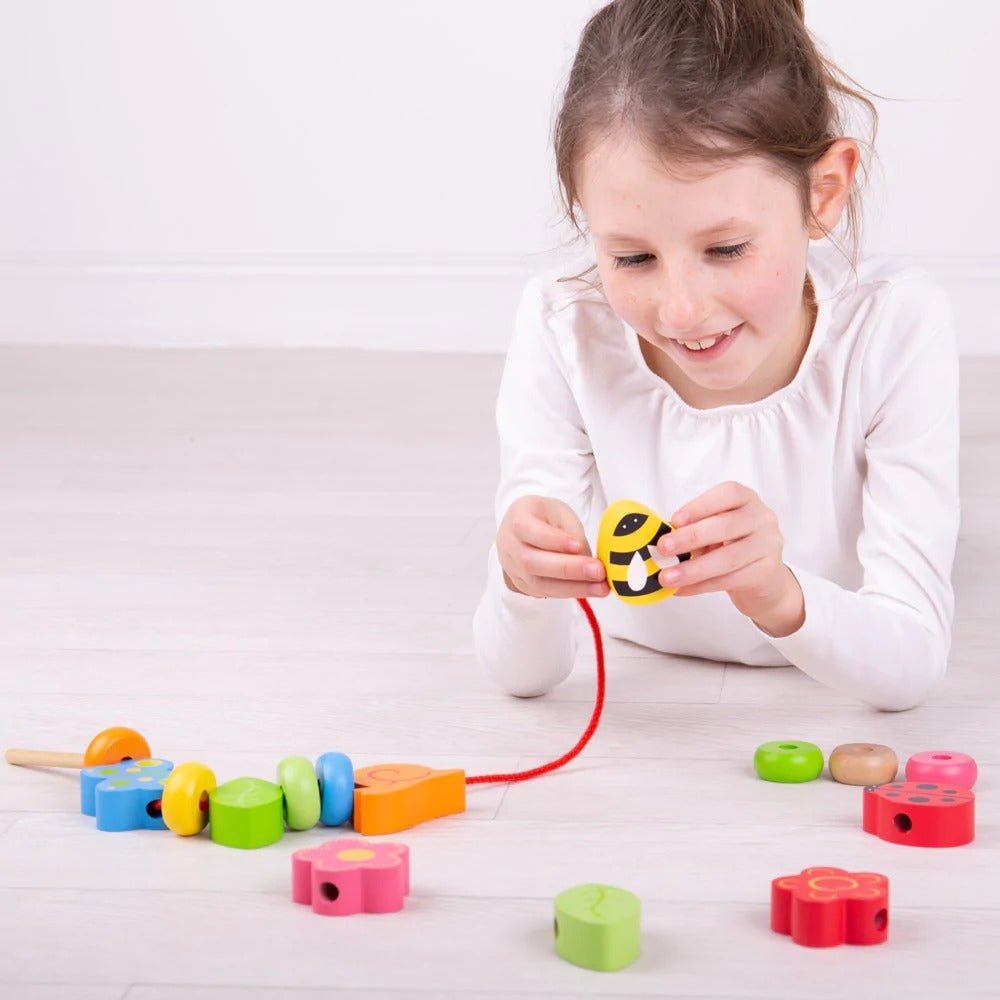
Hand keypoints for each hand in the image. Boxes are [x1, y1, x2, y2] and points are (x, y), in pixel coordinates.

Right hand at [497, 495, 609, 599]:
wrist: (529, 525)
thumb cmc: (546, 516)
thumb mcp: (562, 514)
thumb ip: (573, 535)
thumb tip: (588, 563)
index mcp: (517, 517)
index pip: (529, 530)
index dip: (553, 540)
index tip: (578, 546)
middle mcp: (508, 543)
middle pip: (531, 562)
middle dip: (568, 568)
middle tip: (597, 571)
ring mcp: (511, 566)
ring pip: (537, 582)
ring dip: (572, 587)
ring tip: (600, 587)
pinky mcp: (521, 583)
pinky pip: (543, 592)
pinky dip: (568, 592)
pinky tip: (589, 590)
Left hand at [654, 481, 804, 635]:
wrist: (766, 579)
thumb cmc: (734, 545)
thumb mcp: (715, 529)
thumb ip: (693, 527)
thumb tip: (660, 537)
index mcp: (747, 500)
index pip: (728, 494)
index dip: (700, 506)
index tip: (675, 520)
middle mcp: (762, 519)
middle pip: (725, 527)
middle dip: (690, 538)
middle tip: (664, 548)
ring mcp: (768, 546)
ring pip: (727, 558)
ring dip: (692, 569)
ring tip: (667, 577)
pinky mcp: (766, 573)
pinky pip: (729, 580)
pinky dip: (701, 585)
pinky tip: (682, 588)